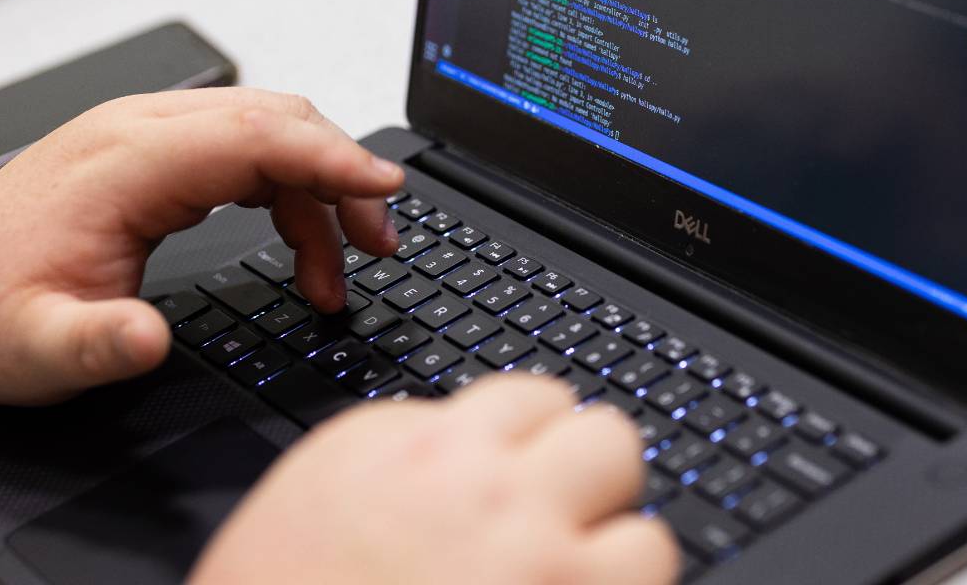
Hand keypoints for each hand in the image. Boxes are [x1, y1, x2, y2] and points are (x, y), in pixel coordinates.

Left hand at [0, 89, 402, 406]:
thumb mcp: (34, 350)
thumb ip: (94, 345)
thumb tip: (148, 341)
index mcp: (122, 162)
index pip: (253, 136)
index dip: (328, 158)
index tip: (384, 186)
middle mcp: (140, 130)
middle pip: (276, 119)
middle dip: (342, 175)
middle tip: (380, 244)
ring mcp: (148, 133)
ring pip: (269, 130)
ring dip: (321, 186)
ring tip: (346, 263)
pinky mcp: (156, 151)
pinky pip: (247, 149)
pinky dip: (289, 191)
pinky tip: (301, 245)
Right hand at [191, 375, 679, 584]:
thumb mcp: (321, 495)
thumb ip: (408, 455)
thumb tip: (477, 445)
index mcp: (411, 449)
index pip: (528, 400)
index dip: (534, 447)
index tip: (529, 478)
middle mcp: (480, 487)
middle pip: (600, 434)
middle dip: (590, 480)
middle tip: (565, 526)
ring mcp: (534, 559)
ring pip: (639, 512)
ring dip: (616, 549)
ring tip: (578, 583)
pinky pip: (646, 572)